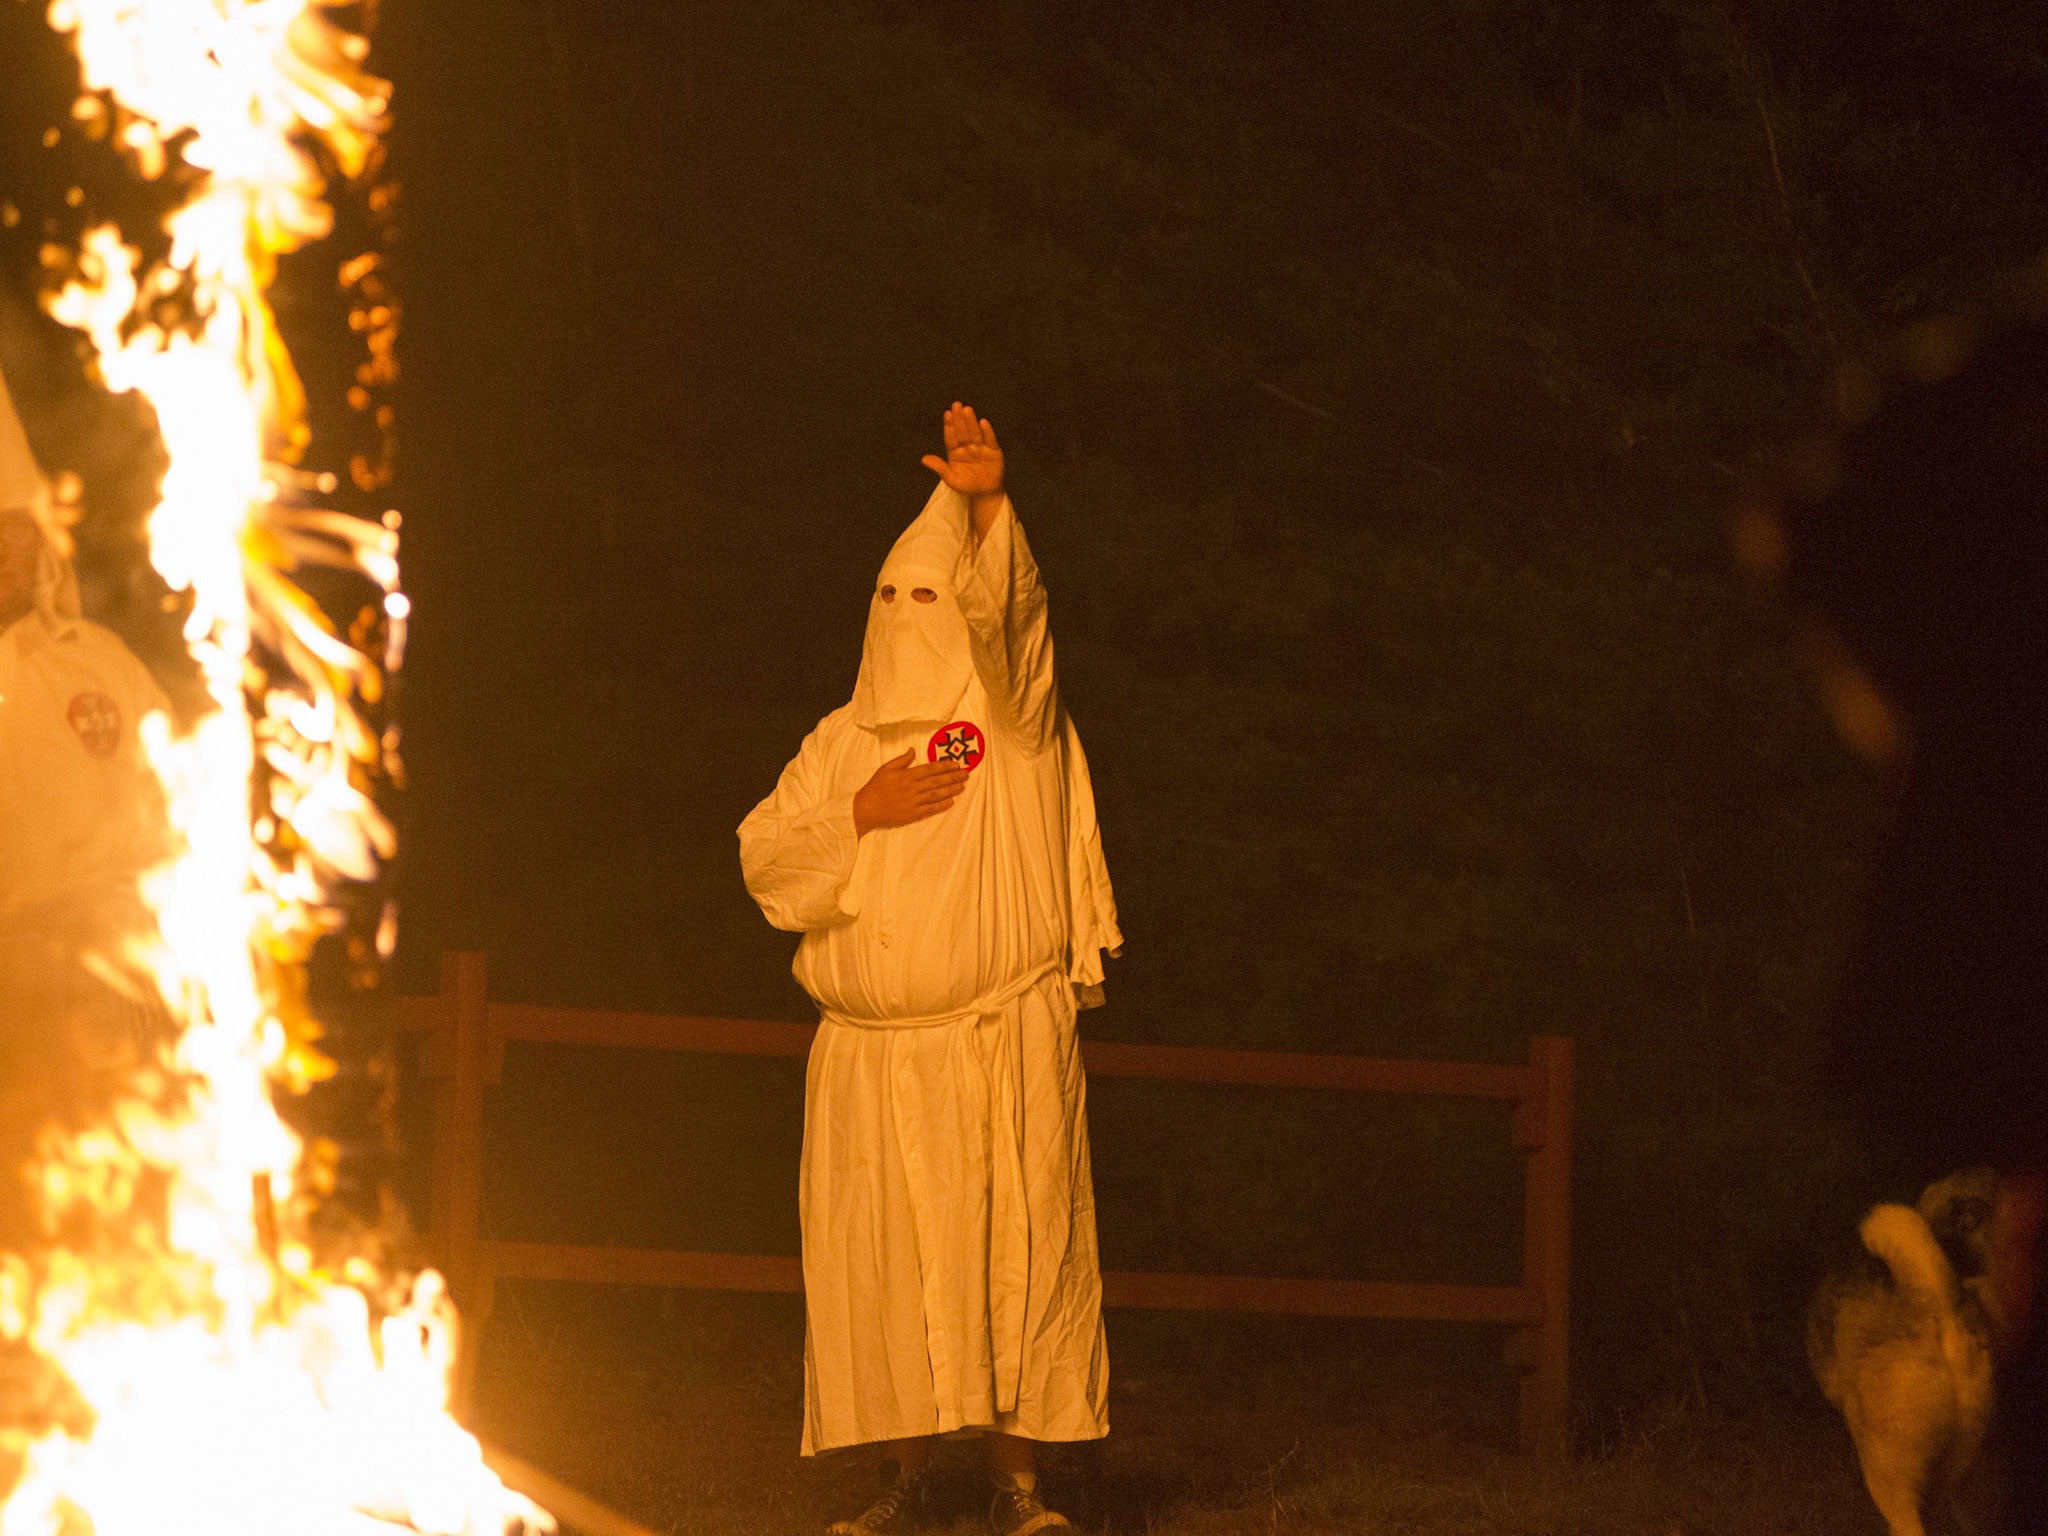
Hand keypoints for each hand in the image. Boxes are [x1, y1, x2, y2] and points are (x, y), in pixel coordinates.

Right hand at [853, 750, 967, 835]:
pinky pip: (930, 809)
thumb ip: (902, 760)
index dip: (944, 766)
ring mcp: (913, 802)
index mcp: (907, 775)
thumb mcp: (886, 768)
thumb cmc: (875, 787)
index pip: (930, 769)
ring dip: (950, 790)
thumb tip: (913, 750)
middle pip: (936, 781)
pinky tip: (951, 802)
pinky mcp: (913, 814)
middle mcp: (912, 788)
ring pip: (936, 795)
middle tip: (966, 774)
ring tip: (962, 786)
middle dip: (953, 777)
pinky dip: (941, 805)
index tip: (956, 764)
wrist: (866, 809)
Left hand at [920, 402, 1003, 498]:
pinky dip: (987, 431)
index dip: (949, 426)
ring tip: (967, 410)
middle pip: (963, 431)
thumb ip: (940, 468)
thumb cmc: (966, 485)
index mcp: (955, 452)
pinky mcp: (993, 450)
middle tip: (956, 405)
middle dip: (959, 419)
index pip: (951, 438)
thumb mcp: (951, 479)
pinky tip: (983, 422)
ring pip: (975, 432)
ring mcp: (980, 447)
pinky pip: (990, 440)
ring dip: (971, 421)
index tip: (947, 414)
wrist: (985, 492)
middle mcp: (967, 446)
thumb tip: (923, 459)